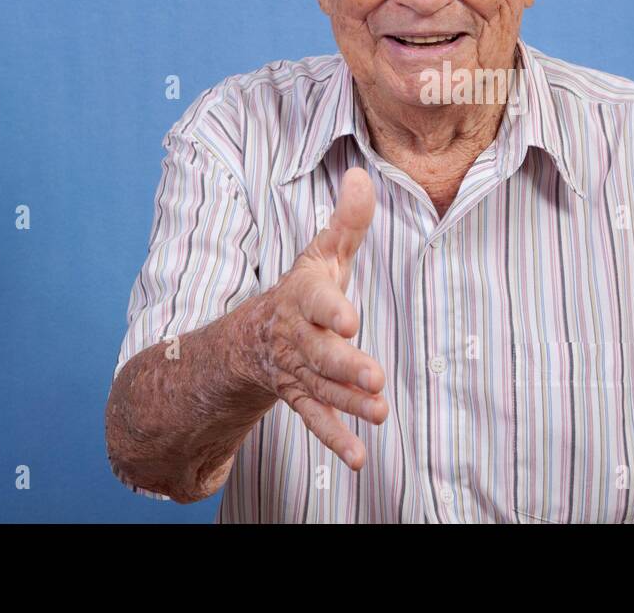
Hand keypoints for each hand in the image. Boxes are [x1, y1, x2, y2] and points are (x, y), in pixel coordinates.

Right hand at [238, 167, 387, 470]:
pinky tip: (359, 458)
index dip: (332, 310)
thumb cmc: (305, 287)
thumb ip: (347, 220)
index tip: (350, 319)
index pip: (317, 301)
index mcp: (304, 296)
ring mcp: (297, 371)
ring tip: (379, 412)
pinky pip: (315, 419)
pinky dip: (336, 438)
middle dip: (345, 365)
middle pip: (320, 353)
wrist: (255, 334)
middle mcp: (297, 337)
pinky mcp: (301, 397)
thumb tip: (363, 175)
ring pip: (322, 388)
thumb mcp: (323, 251)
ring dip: (348, 403)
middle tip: (375, 377)